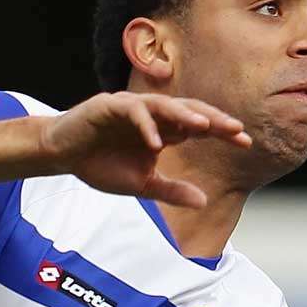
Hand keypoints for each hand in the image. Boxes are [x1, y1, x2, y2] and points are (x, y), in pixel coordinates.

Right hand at [40, 92, 251, 206]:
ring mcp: (132, 107)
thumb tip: (204, 201)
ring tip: (203, 127)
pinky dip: (146, 126)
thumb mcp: (141, 185)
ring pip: (165, 105)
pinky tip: (157, 143)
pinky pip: (133, 111)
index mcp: (164, 130)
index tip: (245, 142)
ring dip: (184, 115)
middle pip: (190, 111)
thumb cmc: (99, 165)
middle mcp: (153, 115)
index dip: (222, 132)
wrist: (61, 155)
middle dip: (213, 120)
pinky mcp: (109, 105)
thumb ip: (171, 190)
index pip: (199, 128)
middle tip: (235, 130)